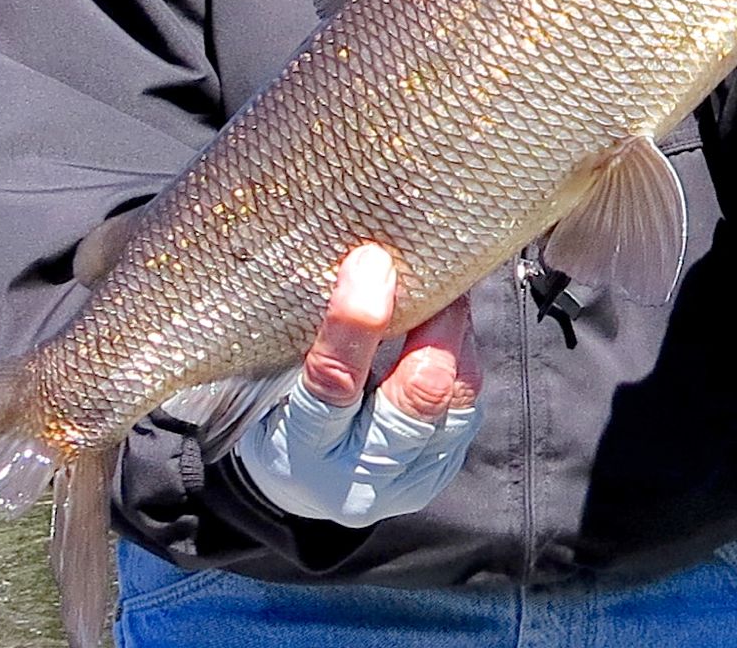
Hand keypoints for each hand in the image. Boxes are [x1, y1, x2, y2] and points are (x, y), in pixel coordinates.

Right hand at [234, 243, 484, 526]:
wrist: (300, 481)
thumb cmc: (276, 408)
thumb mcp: (269, 377)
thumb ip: (303, 329)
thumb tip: (352, 255)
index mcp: (302, 450)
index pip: (333, 382)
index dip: (354, 320)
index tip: (368, 260)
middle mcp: (362, 476)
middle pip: (418, 395)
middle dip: (432, 321)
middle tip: (430, 265)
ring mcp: (412, 478)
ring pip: (458, 396)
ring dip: (455, 333)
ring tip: (443, 285)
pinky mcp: (443, 468)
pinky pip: (468, 402)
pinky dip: (462, 353)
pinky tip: (448, 321)